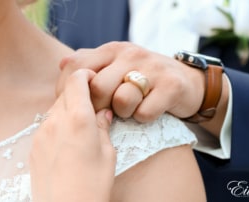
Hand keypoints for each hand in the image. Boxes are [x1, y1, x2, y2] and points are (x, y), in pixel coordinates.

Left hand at [30, 69, 115, 201]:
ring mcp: (42, 132)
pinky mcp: (35, 145)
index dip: (85, 74)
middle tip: (92, 103)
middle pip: (65, 92)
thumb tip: (103, 113)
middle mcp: (57, 120)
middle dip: (78, 91)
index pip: (76, 80)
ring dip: (68, 107)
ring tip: (81, 124)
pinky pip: (47, 123)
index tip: (94, 79)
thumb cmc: (92, 185)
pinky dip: (59, 122)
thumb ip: (103, 127)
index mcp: (79, 118)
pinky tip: (68, 138)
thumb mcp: (107, 154)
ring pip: (56, 107)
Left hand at [57, 42, 204, 122]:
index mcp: (112, 50)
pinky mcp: (170, 86)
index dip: (69, 90)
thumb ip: (90, 64)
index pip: (77, 66)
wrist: (186, 82)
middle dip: (98, 107)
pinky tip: (148, 111)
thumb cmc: (143, 78)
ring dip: (123, 113)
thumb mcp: (116, 65)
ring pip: (121, 101)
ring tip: (130, 109)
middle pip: (97, 88)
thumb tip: (62, 63)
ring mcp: (152, 69)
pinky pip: (144, 112)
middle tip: (106, 112)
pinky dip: (143, 118)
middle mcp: (131, 54)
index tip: (77, 105)